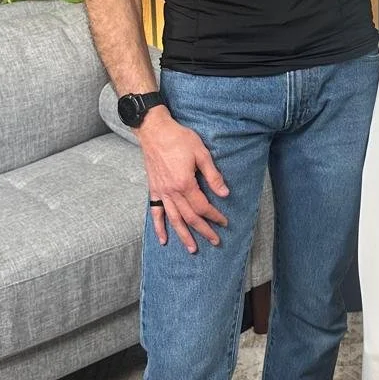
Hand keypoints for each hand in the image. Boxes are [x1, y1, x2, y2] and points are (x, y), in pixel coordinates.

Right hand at [139, 109, 228, 253]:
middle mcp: (172, 192)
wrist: (154, 130)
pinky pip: (156, 212)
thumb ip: (213, 175)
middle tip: (215, 241)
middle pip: (190, 217)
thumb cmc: (179, 138)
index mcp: (185, 183)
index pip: (203, 206)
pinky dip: (159, 227)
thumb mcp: (201, 153)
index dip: (215, 216)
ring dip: (183, 235)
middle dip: (203, 230)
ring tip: (192, 249)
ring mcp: (161, 192)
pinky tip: (163, 239)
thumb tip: (225, 193)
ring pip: (174, 219)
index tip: (224, 222)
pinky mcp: (154, 190)